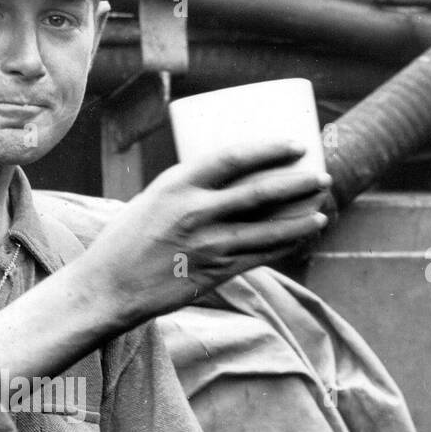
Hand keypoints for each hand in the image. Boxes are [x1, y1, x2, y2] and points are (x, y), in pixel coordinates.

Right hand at [79, 138, 332, 324]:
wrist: (108, 287)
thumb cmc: (126, 240)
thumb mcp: (154, 199)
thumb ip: (189, 190)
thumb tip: (227, 181)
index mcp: (177, 185)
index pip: (233, 157)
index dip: (269, 148)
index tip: (295, 143)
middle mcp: (195, 213)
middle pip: (259, 192)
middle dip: (297, 182)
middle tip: (321, 175)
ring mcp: (207, 245)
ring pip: (267, 229)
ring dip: (300, 219)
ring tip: (321, 209)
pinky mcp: (213, 273)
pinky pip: (259, 257)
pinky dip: (283, 246)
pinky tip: (300, 238)